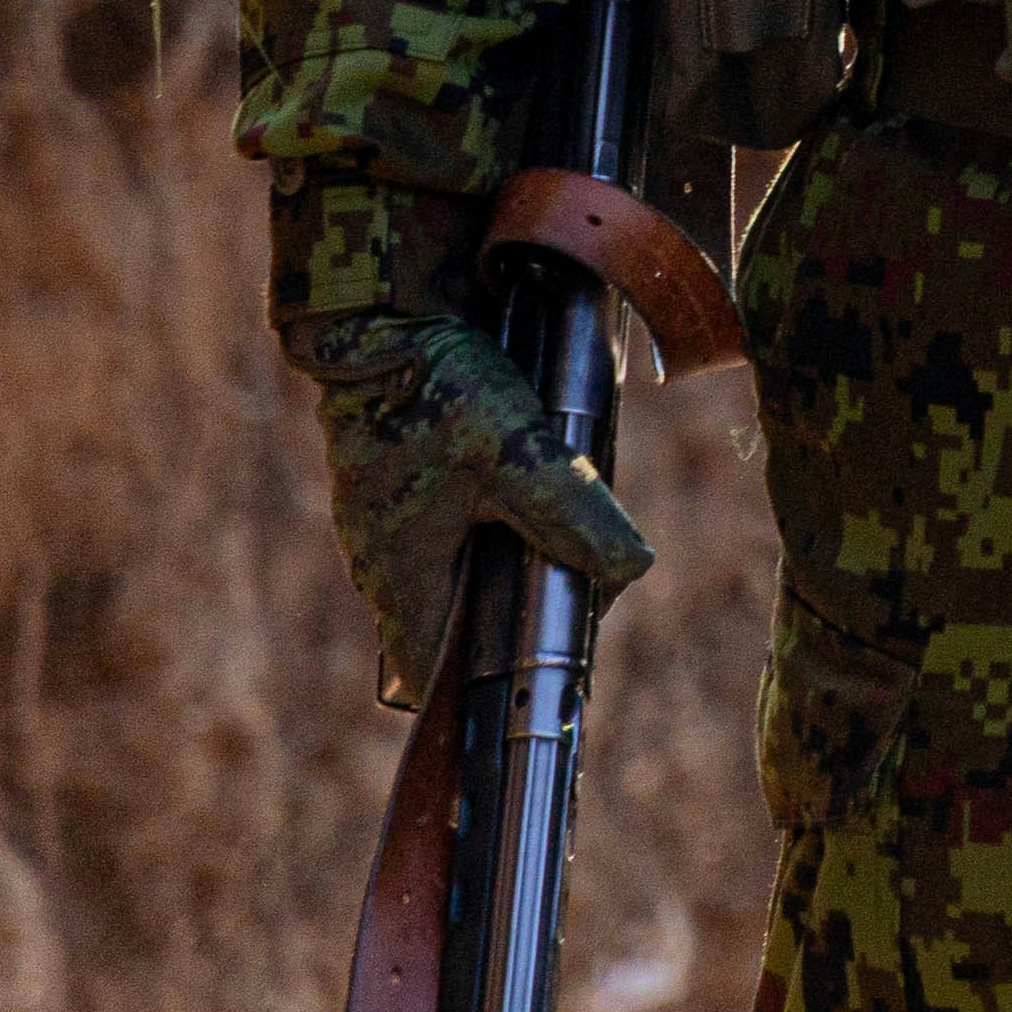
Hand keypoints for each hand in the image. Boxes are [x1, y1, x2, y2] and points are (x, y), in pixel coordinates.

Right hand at [273, 174, 653, 709]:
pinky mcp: (401, 483)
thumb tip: (633, 570)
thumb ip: (572, 514)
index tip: (542, 691)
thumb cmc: (436, 388)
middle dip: (516, 622)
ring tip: (567, 537)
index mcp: (400, 580)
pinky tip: (536, 488)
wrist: (379, 314)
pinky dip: (494, 522)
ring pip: (459, 572)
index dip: (482, 696)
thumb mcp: (518, 453)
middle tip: (579, 593)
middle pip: (457, 626)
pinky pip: (453, 526)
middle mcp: (384, 564)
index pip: (432, 678)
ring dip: (509, 565)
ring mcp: (388, 523)